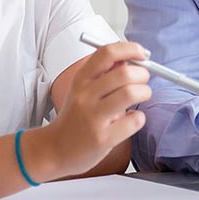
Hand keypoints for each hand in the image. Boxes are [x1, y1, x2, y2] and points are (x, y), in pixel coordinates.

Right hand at [38, 41, 152, 178]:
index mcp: (81, 80)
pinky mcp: (103, 139)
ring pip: (130, 93)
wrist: (53, 150)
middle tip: (143, 81)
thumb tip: (131, 58)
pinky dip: (139, 118)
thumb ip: (104, 74)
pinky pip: (134, 121)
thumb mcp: (82, 90)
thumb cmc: (74, 118)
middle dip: (143, 74)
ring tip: (141, 97)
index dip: (130, 49)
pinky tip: (131, 120)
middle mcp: (85, 96)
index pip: (107, 53)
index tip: (143, 54)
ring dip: (145, 92)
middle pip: (124, 73)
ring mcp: (93, 118)